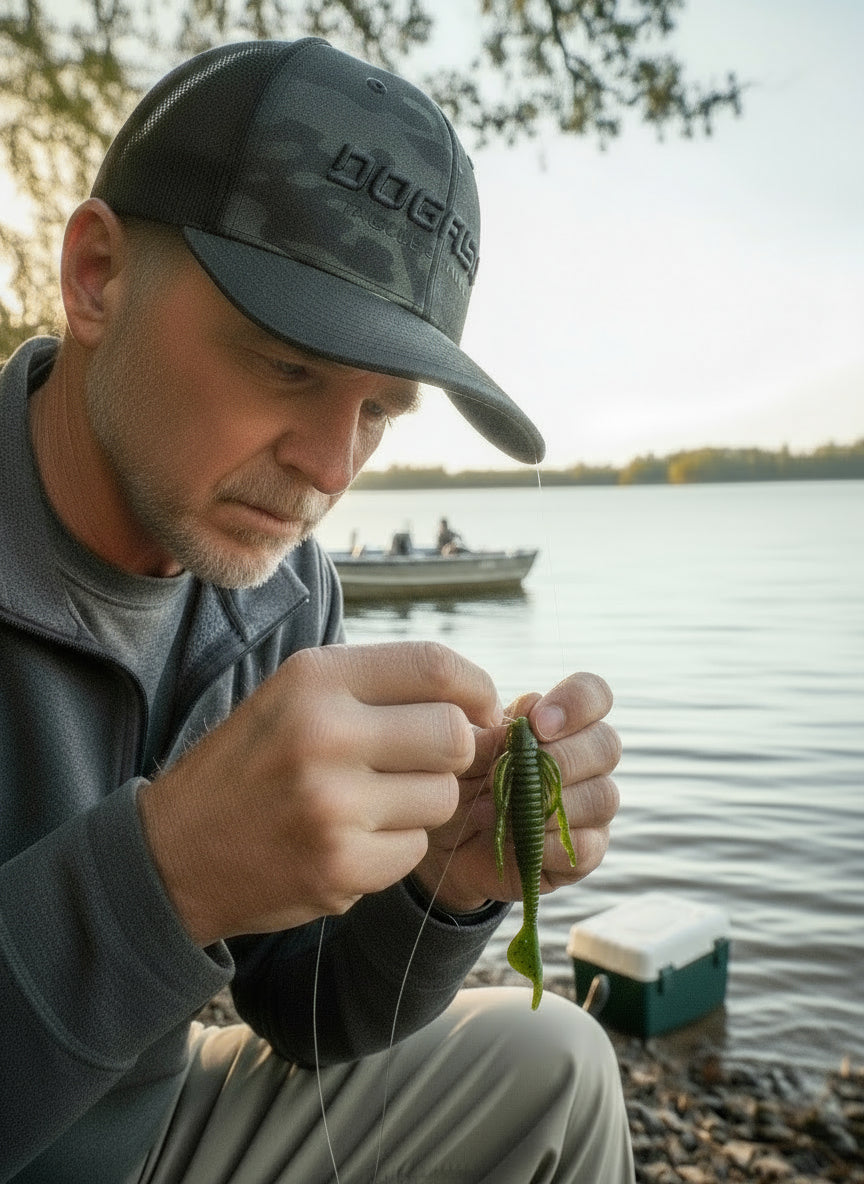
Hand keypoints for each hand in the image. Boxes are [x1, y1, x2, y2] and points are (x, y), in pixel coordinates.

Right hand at [138, 641, 499, 944]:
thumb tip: (477, 703)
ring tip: (372, 803)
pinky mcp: (341, 868)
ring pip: (442, 797)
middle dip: (456, 751)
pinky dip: (396, 848)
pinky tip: (352, 840)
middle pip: (454, 735)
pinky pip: (415, 850)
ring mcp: (333, 806)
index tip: (480, 709)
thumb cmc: (251, 764)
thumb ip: (380, 689)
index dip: (475, 688)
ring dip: (423, 803)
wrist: (174, 852)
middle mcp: (324, 734)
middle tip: (427, 762)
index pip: (435, 665)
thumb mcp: (297, 697)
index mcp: (315, 679)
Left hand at [411, 672, 621, 912]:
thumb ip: (490, 736)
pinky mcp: (585, 851)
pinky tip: (519, 839)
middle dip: (563, 756)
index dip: (578, 701)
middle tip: (520, 771)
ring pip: (603, 795)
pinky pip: (587, 845)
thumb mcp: (462, 754)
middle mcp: (585, 760)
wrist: (446, 842)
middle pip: (608, 744)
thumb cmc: (458, 783)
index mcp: (559, 722)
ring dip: (552, 802)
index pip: (594, 693)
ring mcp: (590, 806)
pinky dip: (550, 842)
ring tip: (508, 810)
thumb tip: (522, 727)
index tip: (537, 724)